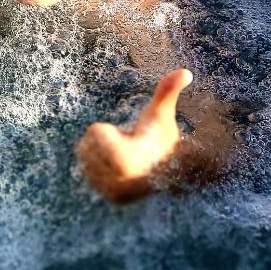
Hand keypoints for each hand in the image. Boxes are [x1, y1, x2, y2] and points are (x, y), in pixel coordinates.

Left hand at [76, 68, 192, 203]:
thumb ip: (168, 91)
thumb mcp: (162, 113)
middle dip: (106, 142)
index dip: (112, 131)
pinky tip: (121, 169)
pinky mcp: (108, 198)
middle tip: (129, 150)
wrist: (172, 167)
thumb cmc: (161, 135)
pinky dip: (101, 166)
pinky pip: (87, 170)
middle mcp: (115, 183)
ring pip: (85, 157)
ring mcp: (110, 193)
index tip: (130, 139)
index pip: (94, 132)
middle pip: (86, 145)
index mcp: (122, 161)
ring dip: (102, 153)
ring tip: (126, 158)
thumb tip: (185, 71)